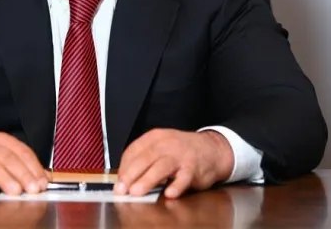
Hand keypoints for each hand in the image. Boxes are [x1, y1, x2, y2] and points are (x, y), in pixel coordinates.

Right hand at [0, 130, 49, 195]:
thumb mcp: (0, 149)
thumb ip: (21, 162)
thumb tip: (44, 177)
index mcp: (2, 141)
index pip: (22, 152)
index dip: (34, 167)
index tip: (43, 182)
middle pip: (9, 159)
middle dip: (23, 174)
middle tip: (33, 189)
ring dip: (4, 178)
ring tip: (15, 191)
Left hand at [114, 128, 233, 198]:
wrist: (212, 149)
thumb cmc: (182, 151)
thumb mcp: (161, 147)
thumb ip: (144, 160)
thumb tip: (125, 179)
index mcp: (155, 137)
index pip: (134, 151)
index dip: (124, 168)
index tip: (118, 182)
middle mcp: (166, 144)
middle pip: (145, 158)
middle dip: (131, 175)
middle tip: (122, 189)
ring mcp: (180, 155)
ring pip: (161, 167)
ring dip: (147, 180)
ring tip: (136, 192)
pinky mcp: (193, 167)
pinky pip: (184, 177)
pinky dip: (176, 186)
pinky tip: (169, 193)